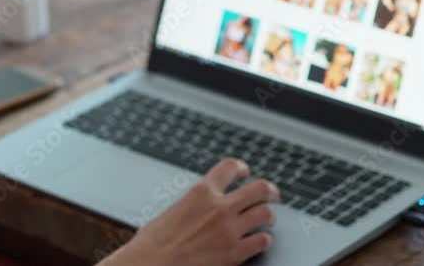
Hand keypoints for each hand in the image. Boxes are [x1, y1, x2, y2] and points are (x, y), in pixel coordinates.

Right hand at [101, 159, 279, 265]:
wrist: (151, 264)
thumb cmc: (154, 242)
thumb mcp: (173, 209)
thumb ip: (194, 203)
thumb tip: (200, 207)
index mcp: (201, 192)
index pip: (230, 167)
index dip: (241, 168)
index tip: (244, 172)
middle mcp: (220, 207)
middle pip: (259, 188)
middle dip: (269, 190)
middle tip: (272, 194)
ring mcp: (230, 230)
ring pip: (266, 214)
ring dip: (269, 215)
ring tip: (267, 218)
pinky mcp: (235, 253)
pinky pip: (262, 241)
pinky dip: (264, 240)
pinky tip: (259, 241)